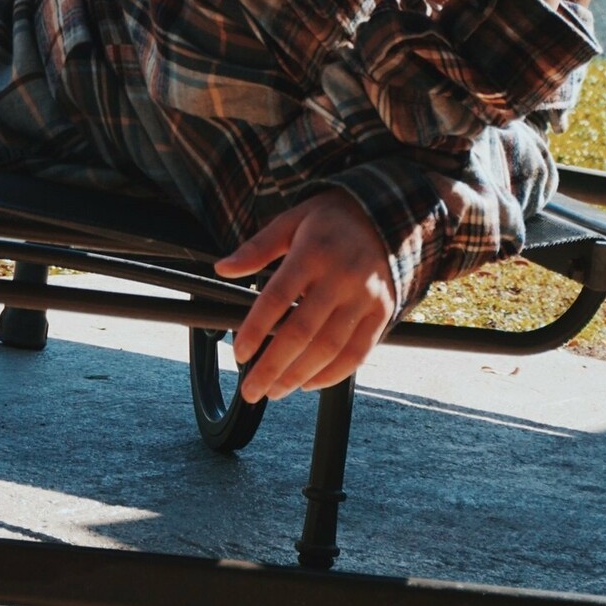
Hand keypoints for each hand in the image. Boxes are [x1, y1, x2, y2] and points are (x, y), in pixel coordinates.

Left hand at [214, 192, 395, 401]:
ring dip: (299, 375)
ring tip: (274, 390)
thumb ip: (257, 248)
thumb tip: (222, 268)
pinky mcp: (382, 312)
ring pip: (329, 348)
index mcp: (312, 252)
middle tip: (251, 390)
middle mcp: (340, 277)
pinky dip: (333, 374)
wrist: (382, 215)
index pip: (278, 297)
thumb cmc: (329, 220)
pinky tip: (309, 384)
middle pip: (302, 331)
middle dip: (273, 366)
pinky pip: (358, 352)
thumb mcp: (290, 221)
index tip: (239, 353)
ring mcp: (365, 297)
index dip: (257, 329)